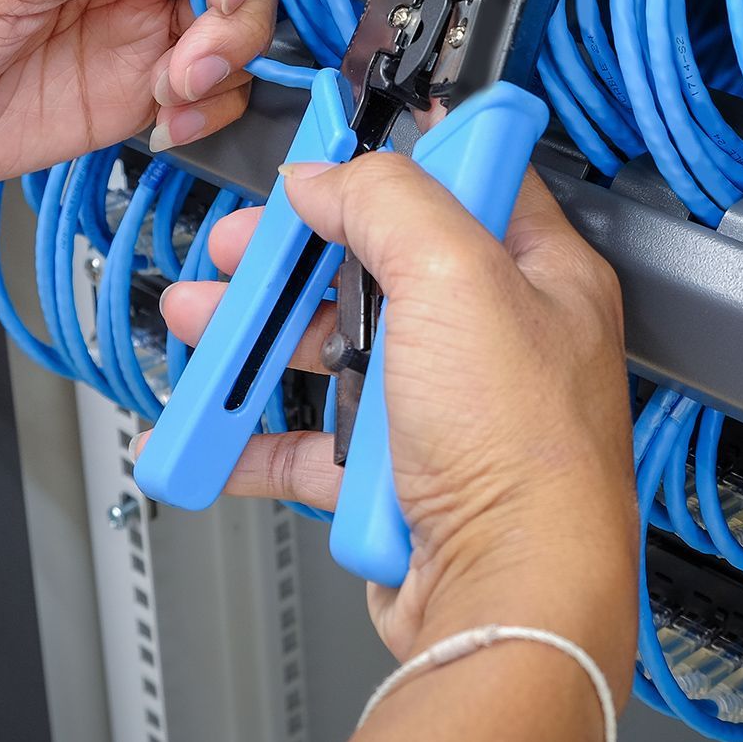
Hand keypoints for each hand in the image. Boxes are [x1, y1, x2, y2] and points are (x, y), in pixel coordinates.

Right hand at [137, 156, 637, 692]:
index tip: (331, 148)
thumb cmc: (524, 451)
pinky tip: (218, 423)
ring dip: (262, 336)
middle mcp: (501, 338)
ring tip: (204, 320)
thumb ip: (389, 203)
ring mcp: (450, 410)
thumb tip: (332, 174)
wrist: (507, 593)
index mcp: (539, 274)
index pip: (467, 181)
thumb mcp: (455, 277)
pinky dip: (259, 435)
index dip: (396, 159)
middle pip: (382, 265)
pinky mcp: (403, 478)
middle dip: (297, 253)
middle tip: (242, 244)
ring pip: (340, 353)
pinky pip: (317, 444)